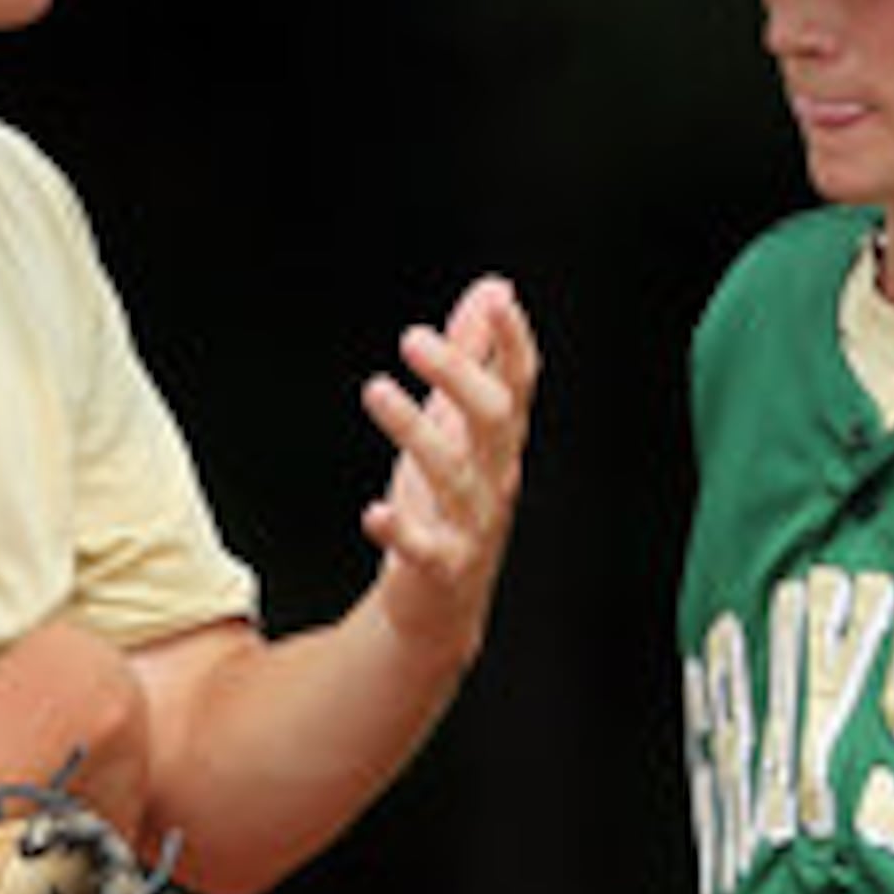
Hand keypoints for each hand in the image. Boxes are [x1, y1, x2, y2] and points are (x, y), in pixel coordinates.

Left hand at [361, 272, 537, 659]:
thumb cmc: (446, 502)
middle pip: (493, 420)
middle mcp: (496, 478)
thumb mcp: (458, 423)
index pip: (519, 384)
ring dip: (416, 431)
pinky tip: (373, 514)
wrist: (438, 605)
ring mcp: (473, 524)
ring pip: (455, 475)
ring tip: (376, 390)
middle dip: (460, 376)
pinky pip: (427, 549)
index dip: (514, 342)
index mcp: (500, 441)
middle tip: (413, 338)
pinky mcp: (442, 567)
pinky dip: (401, 531)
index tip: (499, 300)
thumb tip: (495, 288)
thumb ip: (475, 355)